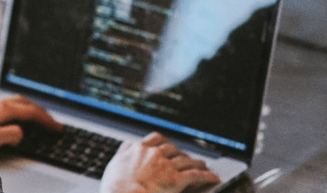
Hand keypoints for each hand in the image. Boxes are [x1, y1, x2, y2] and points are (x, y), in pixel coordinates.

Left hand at [0, 94, 60, 152]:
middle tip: (50, 121)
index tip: (57, 127)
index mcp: (4, 108)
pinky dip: (15, 107)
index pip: (33, 112)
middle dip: (40, 112)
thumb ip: (12, 134)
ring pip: (15, 101)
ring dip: (28, 108)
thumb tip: (21, 132)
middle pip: (26, 103)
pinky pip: (5, 102)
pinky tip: (10, 111)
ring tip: (34, 116)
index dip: (47, 120)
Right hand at [99, 133, 219, 192]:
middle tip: (186, 158)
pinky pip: (195, 175)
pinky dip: (206, 176)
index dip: (164, 143)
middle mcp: (154, 154)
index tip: (167, 146)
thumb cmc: (114, 188)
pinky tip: (212, 177)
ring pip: (186, 160)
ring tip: (202, 165)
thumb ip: (123, 152)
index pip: (155, 139)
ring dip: (196, 162)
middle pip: (172, 149)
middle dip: (181, 153)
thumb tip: (128, 145)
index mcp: (139, 149)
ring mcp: (166, 165)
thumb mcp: (114, 165)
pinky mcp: (176, 179)